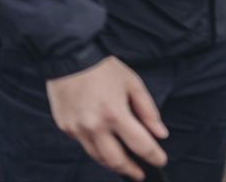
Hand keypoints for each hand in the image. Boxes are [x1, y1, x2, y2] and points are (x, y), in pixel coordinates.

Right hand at [46, 56, 168, 180]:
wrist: (67, 55)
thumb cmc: (102, 67)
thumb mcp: (132, 83)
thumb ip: (148, 111)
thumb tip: (160, 134)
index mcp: (115, 114)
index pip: (142, 147)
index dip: (155, 157)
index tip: (160, 160)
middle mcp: (95, 126)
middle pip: (117, 161)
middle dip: (132, 170)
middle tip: (140, 173)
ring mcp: (77, 128)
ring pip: (98, 157)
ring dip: (112, 163)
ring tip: (122, 162)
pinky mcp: (65, 126)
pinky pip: (82, 143)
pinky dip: (94, 145)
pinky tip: (101, 139)